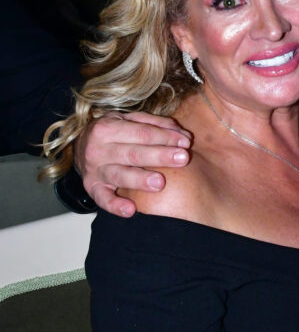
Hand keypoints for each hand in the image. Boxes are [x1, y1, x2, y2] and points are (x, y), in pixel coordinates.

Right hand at [75, 112, 191, 217]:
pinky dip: (115, 206)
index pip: (141, 133)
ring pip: (120, 175)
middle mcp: (97, 149)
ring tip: (160, 183)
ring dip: (140, 180)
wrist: (79, 147)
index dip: (165, 137)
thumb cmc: (113, 132)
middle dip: (160, 156)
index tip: (186, 142)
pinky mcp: (92, 189)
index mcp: (107, 128)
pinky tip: (131, 210)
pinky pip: (103, 199)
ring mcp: (94, 171)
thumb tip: (184, 137)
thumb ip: (156, 125)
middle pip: (133, 153)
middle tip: (183, 158)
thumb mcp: (129, 120)